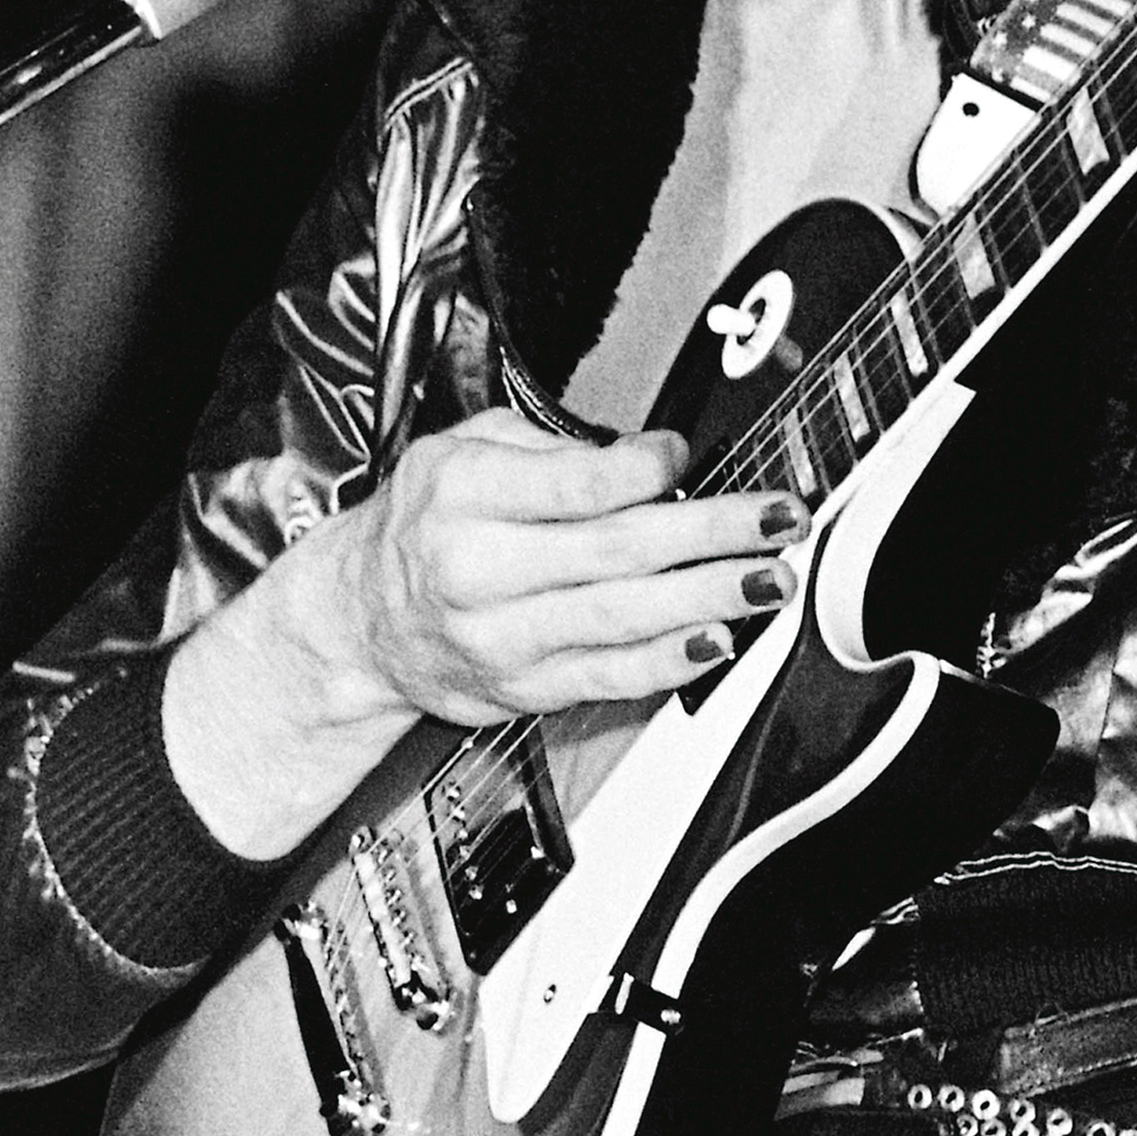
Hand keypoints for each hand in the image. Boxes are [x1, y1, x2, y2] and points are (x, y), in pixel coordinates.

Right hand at [164, 414, 805, 858]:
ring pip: (624, 617)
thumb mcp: (465, 451)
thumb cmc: (424, 523)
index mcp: (467, 495)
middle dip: (714, 534)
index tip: (689, 457)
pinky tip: (718, 640)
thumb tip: (650, 457)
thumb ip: (552, 447)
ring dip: (711, 597)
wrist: (358, 618)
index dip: (647, 470)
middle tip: (778, 518)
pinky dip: (671, 661)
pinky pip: (610, 675)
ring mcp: (502, 637)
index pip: (577, 484)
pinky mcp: (523, 688)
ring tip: (769, 577)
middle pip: (618, 549)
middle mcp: (481, 569)